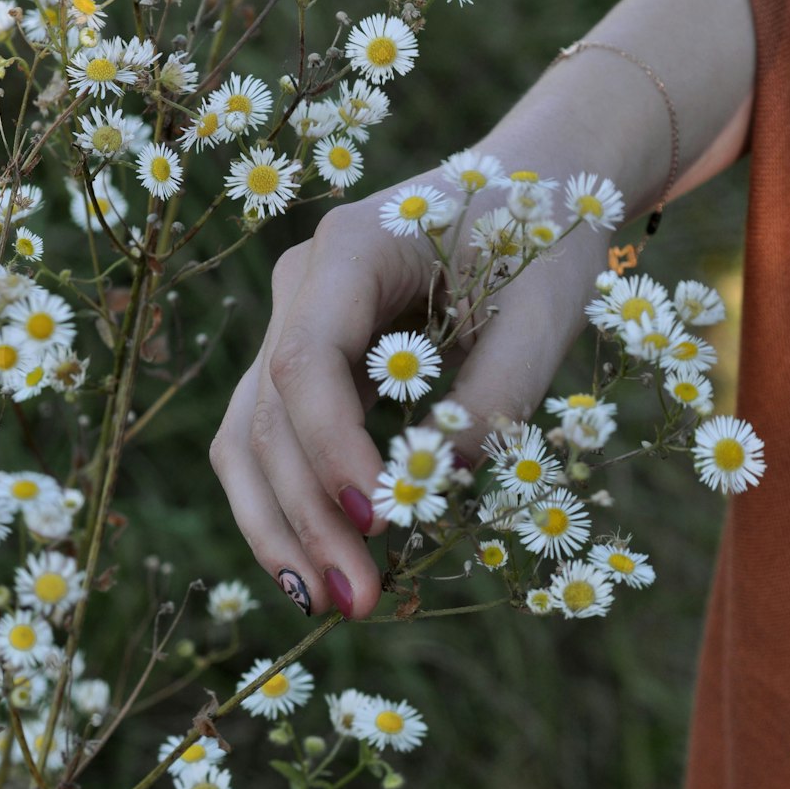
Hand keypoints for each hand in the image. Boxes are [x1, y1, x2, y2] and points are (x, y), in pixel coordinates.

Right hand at [210, 181, 607, 620]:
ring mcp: (292, 324)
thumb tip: (434, 488)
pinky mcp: (307, 364)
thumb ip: (493, 396)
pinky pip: (272, 441)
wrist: (532, 185)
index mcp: (350, 250)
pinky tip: (317, 564)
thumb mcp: (540, 314)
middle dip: (307, 516)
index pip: (306, 362)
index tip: (378, 521)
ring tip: (328, 603)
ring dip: (281, 527)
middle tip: (357, 600)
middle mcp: (300, 287)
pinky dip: (290, 505)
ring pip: (248, 438)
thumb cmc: (542, 240)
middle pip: (267, 416)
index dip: (330, 449)